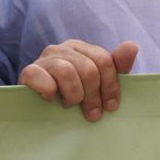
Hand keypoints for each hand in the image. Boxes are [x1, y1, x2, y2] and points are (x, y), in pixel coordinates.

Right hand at [17, 39, 137, 121]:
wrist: (35, 108)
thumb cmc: (70, 95)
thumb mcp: (97, 83)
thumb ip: (115, 66)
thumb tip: (132, 46)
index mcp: (80, 48)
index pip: (103, 60)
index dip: (110, 86)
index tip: (110, 107)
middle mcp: (61, 49)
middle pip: (88, 69)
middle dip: (93, 96)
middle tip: (91, 113)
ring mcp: (43, 59)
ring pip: (67, 72)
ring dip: (73, 95)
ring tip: (69, 105)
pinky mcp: (28, 72)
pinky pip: (44, 78)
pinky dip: (50, 92)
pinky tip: (50, 99)